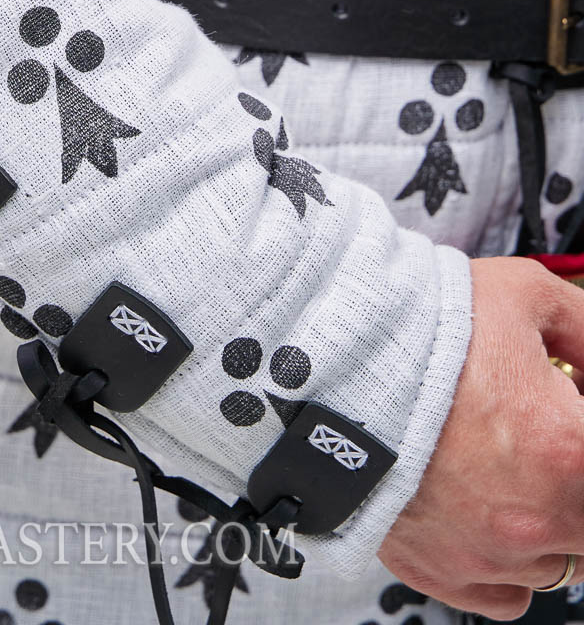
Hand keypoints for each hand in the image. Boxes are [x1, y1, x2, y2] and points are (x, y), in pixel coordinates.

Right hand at [379, 257, 583, 618]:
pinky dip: (506, 561)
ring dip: (545, 519)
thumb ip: (581, 326)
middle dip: (573, 474)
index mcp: (570, 449)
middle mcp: (538, 516)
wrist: (330, 359)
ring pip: (559, 560)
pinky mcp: (444, 571)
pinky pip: (509, 594)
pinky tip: (484, 511)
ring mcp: (490, 552)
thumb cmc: (419, 328)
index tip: (569, 406)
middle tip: (540, 436)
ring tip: (501, 467)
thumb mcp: (523, 294)